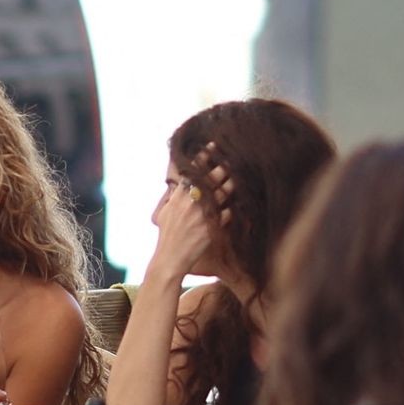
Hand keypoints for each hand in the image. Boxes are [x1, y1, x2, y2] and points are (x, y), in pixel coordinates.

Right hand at [146, 143, 234, 280]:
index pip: (192, 170)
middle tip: (232, 160)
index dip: (204, 156)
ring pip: (223, 192)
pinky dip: (234, 206)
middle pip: (212, 177)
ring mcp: (203, 214)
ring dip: (232, 183)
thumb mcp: (163, 213)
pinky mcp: (213, 226)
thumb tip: (177, 186)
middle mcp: (191, 202)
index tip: (213, 145)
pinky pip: (228, 212)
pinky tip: (240, 201)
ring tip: (238, 178)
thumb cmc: (166, 236)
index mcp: (179, 196)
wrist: (170, 258)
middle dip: (223, 167)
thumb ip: (173, 198)